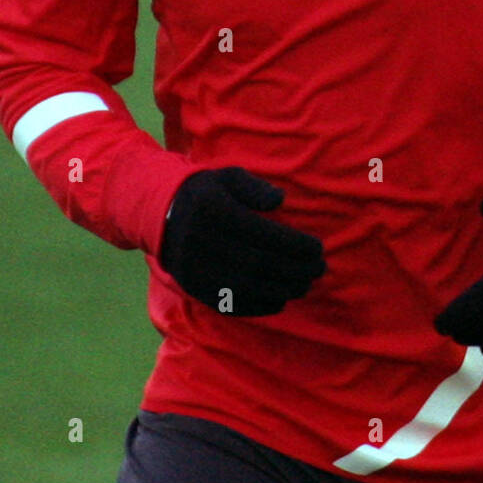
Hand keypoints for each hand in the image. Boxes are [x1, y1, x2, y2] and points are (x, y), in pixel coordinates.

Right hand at [159, 167, 325, 315]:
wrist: (163, 215)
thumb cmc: (208, 192)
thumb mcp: (229, 177)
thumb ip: (255, 187)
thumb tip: (280, 200)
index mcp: (212, 209)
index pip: (261, 233)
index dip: (294, 244)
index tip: (318, 248)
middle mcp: (200, 240)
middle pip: (257, 263)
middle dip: (294, 269)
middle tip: (319, 269)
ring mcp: (194, 268)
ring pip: (245, 287)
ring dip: (282, 289)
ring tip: (305, 284)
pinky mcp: (192, 287)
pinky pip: (229, 303)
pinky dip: (259, 305)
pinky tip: (280, 299)